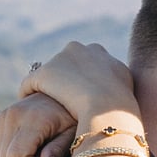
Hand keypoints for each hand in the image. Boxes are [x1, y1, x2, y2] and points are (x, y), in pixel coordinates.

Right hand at [0, 92, 71, 156]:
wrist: (63, 90)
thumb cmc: (73, 116)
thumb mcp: (72, 134)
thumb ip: (58, 150)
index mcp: (33, 119)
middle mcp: (13, 115)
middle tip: (44, 153)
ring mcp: (4, 115)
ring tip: (39, 145)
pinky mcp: (0, 117)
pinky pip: (1, 150)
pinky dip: (14, 151)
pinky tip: (30, 140)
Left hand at [22, 39, 141, 128]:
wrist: (107, 107)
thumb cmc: (121, 105)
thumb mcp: (126, 91)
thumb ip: (119, 85)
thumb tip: (116, 91)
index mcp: (98, 52)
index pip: (86, 62)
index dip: (83, 80)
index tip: (81, 95)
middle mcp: (79, 49)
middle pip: (65, 63)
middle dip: (63, 79)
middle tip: (61, 101)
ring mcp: (60, 60)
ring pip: (49, 74)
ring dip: (47, 87)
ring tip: (43, 107)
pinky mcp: (43, 74)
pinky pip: (31, 84)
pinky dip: (29, 94)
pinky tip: (29, 107)